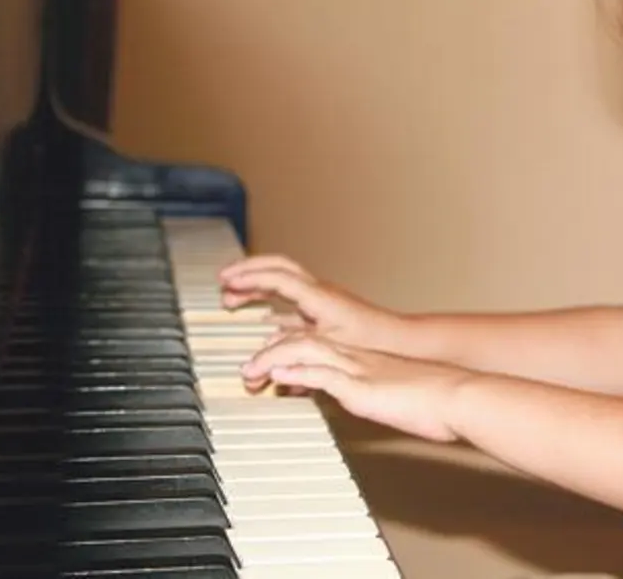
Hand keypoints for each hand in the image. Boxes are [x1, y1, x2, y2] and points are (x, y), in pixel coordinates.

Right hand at [218, 254, 403, 350]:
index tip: (225, 281)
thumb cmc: (371, 341)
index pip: (276, 277)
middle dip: (248, 271)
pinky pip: (292, 301)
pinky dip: (272, 305)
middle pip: (277, 268)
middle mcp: (318, 291)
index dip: (248, 277)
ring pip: (283, 282)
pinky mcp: (325, 312)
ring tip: (233, 299)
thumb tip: (262, 356)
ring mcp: (322, 299)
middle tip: (224, 280)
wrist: (398, 341)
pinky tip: (263, 320)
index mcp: (317, 295)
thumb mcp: (327, 346)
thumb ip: (292, 350)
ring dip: (257, 287)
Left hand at [242, 331, 472, 443]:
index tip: (266, 361)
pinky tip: (279, 376)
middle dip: (269, 351)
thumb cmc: (434, 400)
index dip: (287, 349)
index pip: (317, 345)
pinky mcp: (362, 386)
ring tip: (250, 371)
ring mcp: (358, 369)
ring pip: (306, 351)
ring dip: (272, 360)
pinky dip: (298, 373)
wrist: (458, 397)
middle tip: (246, 368)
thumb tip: (367, 403)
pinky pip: (324, 375)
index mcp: (362, 359)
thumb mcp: (394, 395)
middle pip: (303, 341)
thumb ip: (374, 395)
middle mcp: (356, 358)